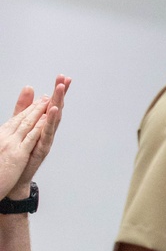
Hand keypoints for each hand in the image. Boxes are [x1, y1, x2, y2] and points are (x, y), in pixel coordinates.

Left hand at [9, 76, 70, 196]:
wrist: (17, 174)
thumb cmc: (21, 149)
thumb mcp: (20, 122)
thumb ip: (24, 106)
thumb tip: (30, 87)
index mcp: (42, 122)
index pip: (51, 103)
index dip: (57, 91)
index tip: (62, 77)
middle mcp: (47, 129)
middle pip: (56, 108)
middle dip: (61, 94)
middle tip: (65, 79)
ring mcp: (46, 138)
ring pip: (54, 119)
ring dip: (58, 104)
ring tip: (60, 91)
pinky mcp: (42, 147)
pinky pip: (48, 132)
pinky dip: (51, 122)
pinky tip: (54, 111)